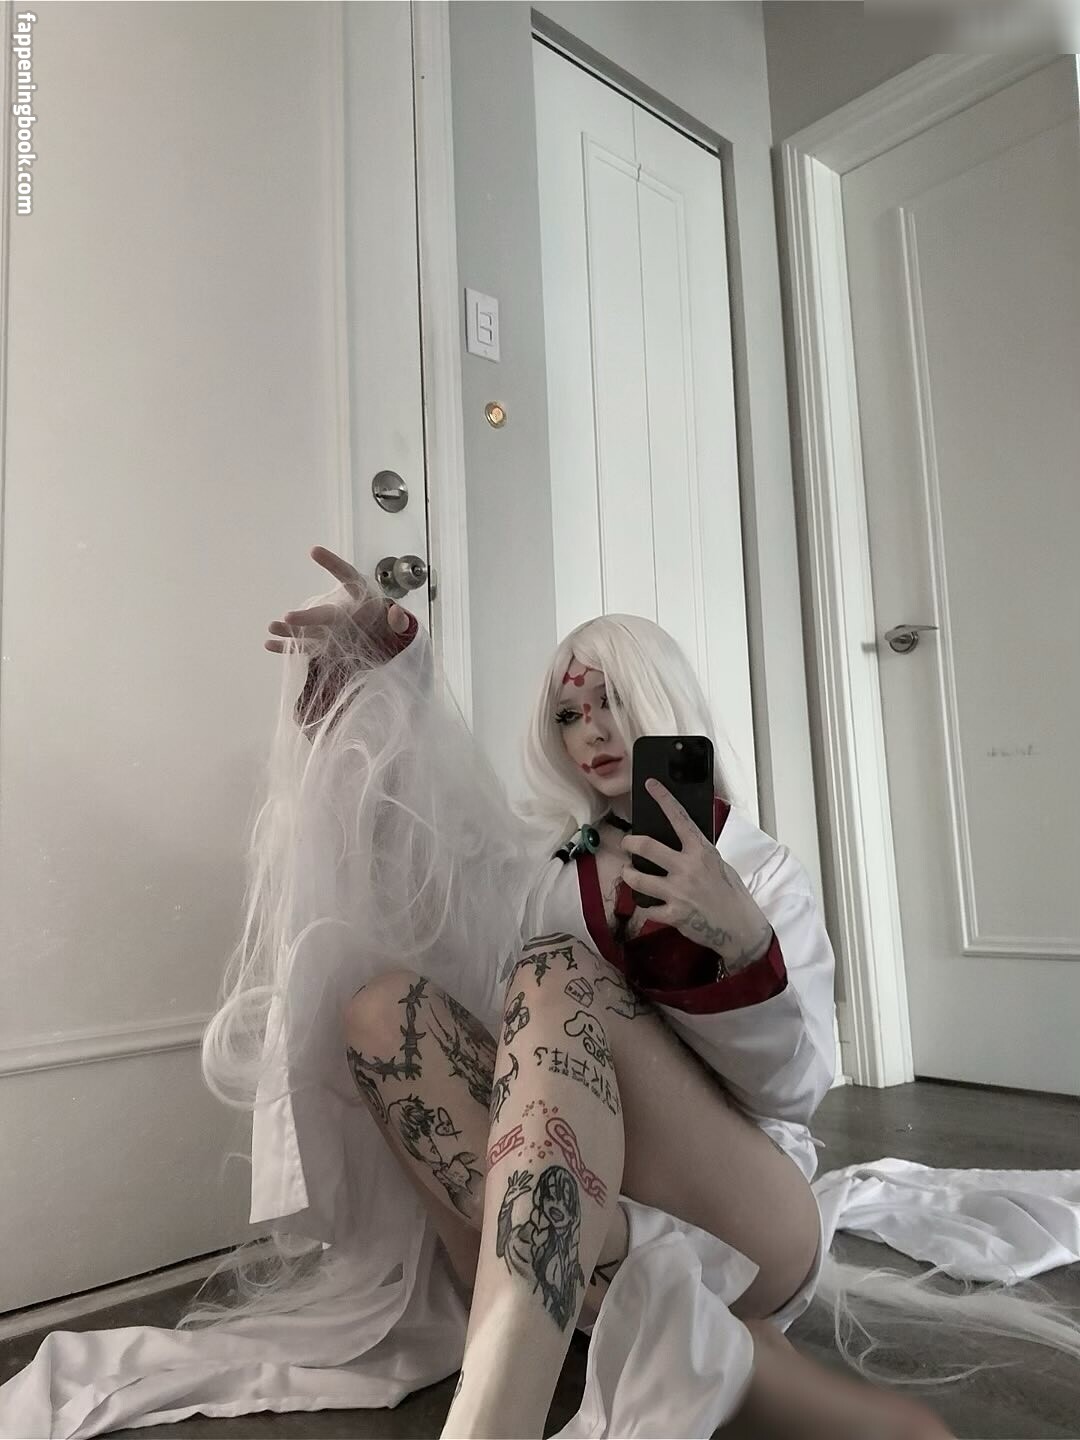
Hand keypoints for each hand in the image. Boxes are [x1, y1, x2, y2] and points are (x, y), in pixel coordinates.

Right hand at [265, 545, 409, 658]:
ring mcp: (329, 628)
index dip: (331, 564)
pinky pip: (304, 646)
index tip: (314, 551)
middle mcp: (339, 609)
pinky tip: (269, 643)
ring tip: (271, 627)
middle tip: (288, 617)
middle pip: (323, 613)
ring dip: (289, 629)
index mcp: (358, 595)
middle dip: (306, 617)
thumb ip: (399, 621)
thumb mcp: (397, 624)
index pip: (346, 576)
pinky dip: (287, 645)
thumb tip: (396, 613)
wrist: (380, 640)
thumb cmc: (385, 624)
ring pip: (308, 629)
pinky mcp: (323, 645)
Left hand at [620, 779, 772, 968]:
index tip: (650, 785)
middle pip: (646, 847)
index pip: (679, 818)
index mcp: (701, 851)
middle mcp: (687, 867)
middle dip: (630, 843)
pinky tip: (648, 904)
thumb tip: (679, 844)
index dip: (663, 799)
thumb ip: (698, 853)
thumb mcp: (719, 864)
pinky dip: (645, 905)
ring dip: (629, 874)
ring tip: (629, 873)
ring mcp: (678, 891)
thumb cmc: (731, 894)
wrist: (739, 927)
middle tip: (627, 843)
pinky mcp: (672, 914)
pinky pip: (647, 907)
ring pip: (638, 878)